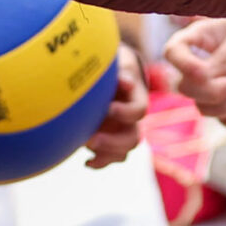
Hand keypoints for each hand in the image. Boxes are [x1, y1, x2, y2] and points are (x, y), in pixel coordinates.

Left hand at [84, 43, 148, 167]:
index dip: (125, 113)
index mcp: (136, 98)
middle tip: (91, 139)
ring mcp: (120, 131)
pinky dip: (99, 163)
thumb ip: (122, 72)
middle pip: (133, 138)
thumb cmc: (110, 64)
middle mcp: (131, 119)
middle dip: (112, 142)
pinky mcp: (108, 140)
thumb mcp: (117, 62)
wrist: (104, 74)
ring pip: (123, 152)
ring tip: (85, 146)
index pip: (140, 110)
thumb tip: (126, 82)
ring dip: (106, 154)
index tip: (107, 108)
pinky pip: (110, 158)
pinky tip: (86, 162)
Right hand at [165, 15, 225, 128]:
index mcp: (199, 39)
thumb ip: (224, 56)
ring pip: (205, 110)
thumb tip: (203, 78)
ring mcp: (211, 88)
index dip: (181, 66)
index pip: (172, 52)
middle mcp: (199, 65)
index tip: (202, 73)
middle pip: (186, 89)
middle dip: (212, 92)